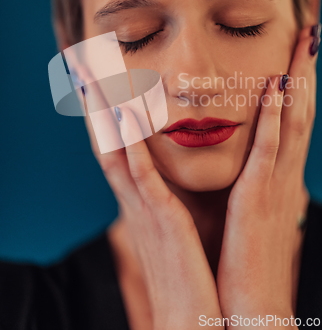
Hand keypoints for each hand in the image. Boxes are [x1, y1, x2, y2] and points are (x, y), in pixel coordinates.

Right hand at [77, 70, 222, 329]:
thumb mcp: (172, 221)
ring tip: (93, 78)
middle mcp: (133, 198)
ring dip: (104, 114)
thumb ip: (164, 193)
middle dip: (93, 103)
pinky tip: (125, 118)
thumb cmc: (185, 268)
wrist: (189, 317)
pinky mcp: (162, 219)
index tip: (95, 79)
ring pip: (116, 151)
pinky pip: (143, 177)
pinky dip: (131, 147)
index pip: (113, 144)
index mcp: (138, 197)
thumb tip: (166, 169)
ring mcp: (144, 207)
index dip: (102, 112)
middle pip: (105, 140)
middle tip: (81, 67)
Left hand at [217, 25, 316, 325]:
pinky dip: (275, 116)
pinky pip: (268, 149)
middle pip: (300, 109)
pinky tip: (277, 86)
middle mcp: (283, 173)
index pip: (292, 117)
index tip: (299, 46)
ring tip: (303, 40)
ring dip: (298, 78)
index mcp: (278, 174)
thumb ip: (250, 179)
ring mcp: (275, 183)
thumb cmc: (245, 258)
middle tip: (311, 26)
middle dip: (305, 66)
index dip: (298, 79)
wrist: (251, 308)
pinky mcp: (258, 198)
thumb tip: (246, 156)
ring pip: (292, 121)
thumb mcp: (249, 208)